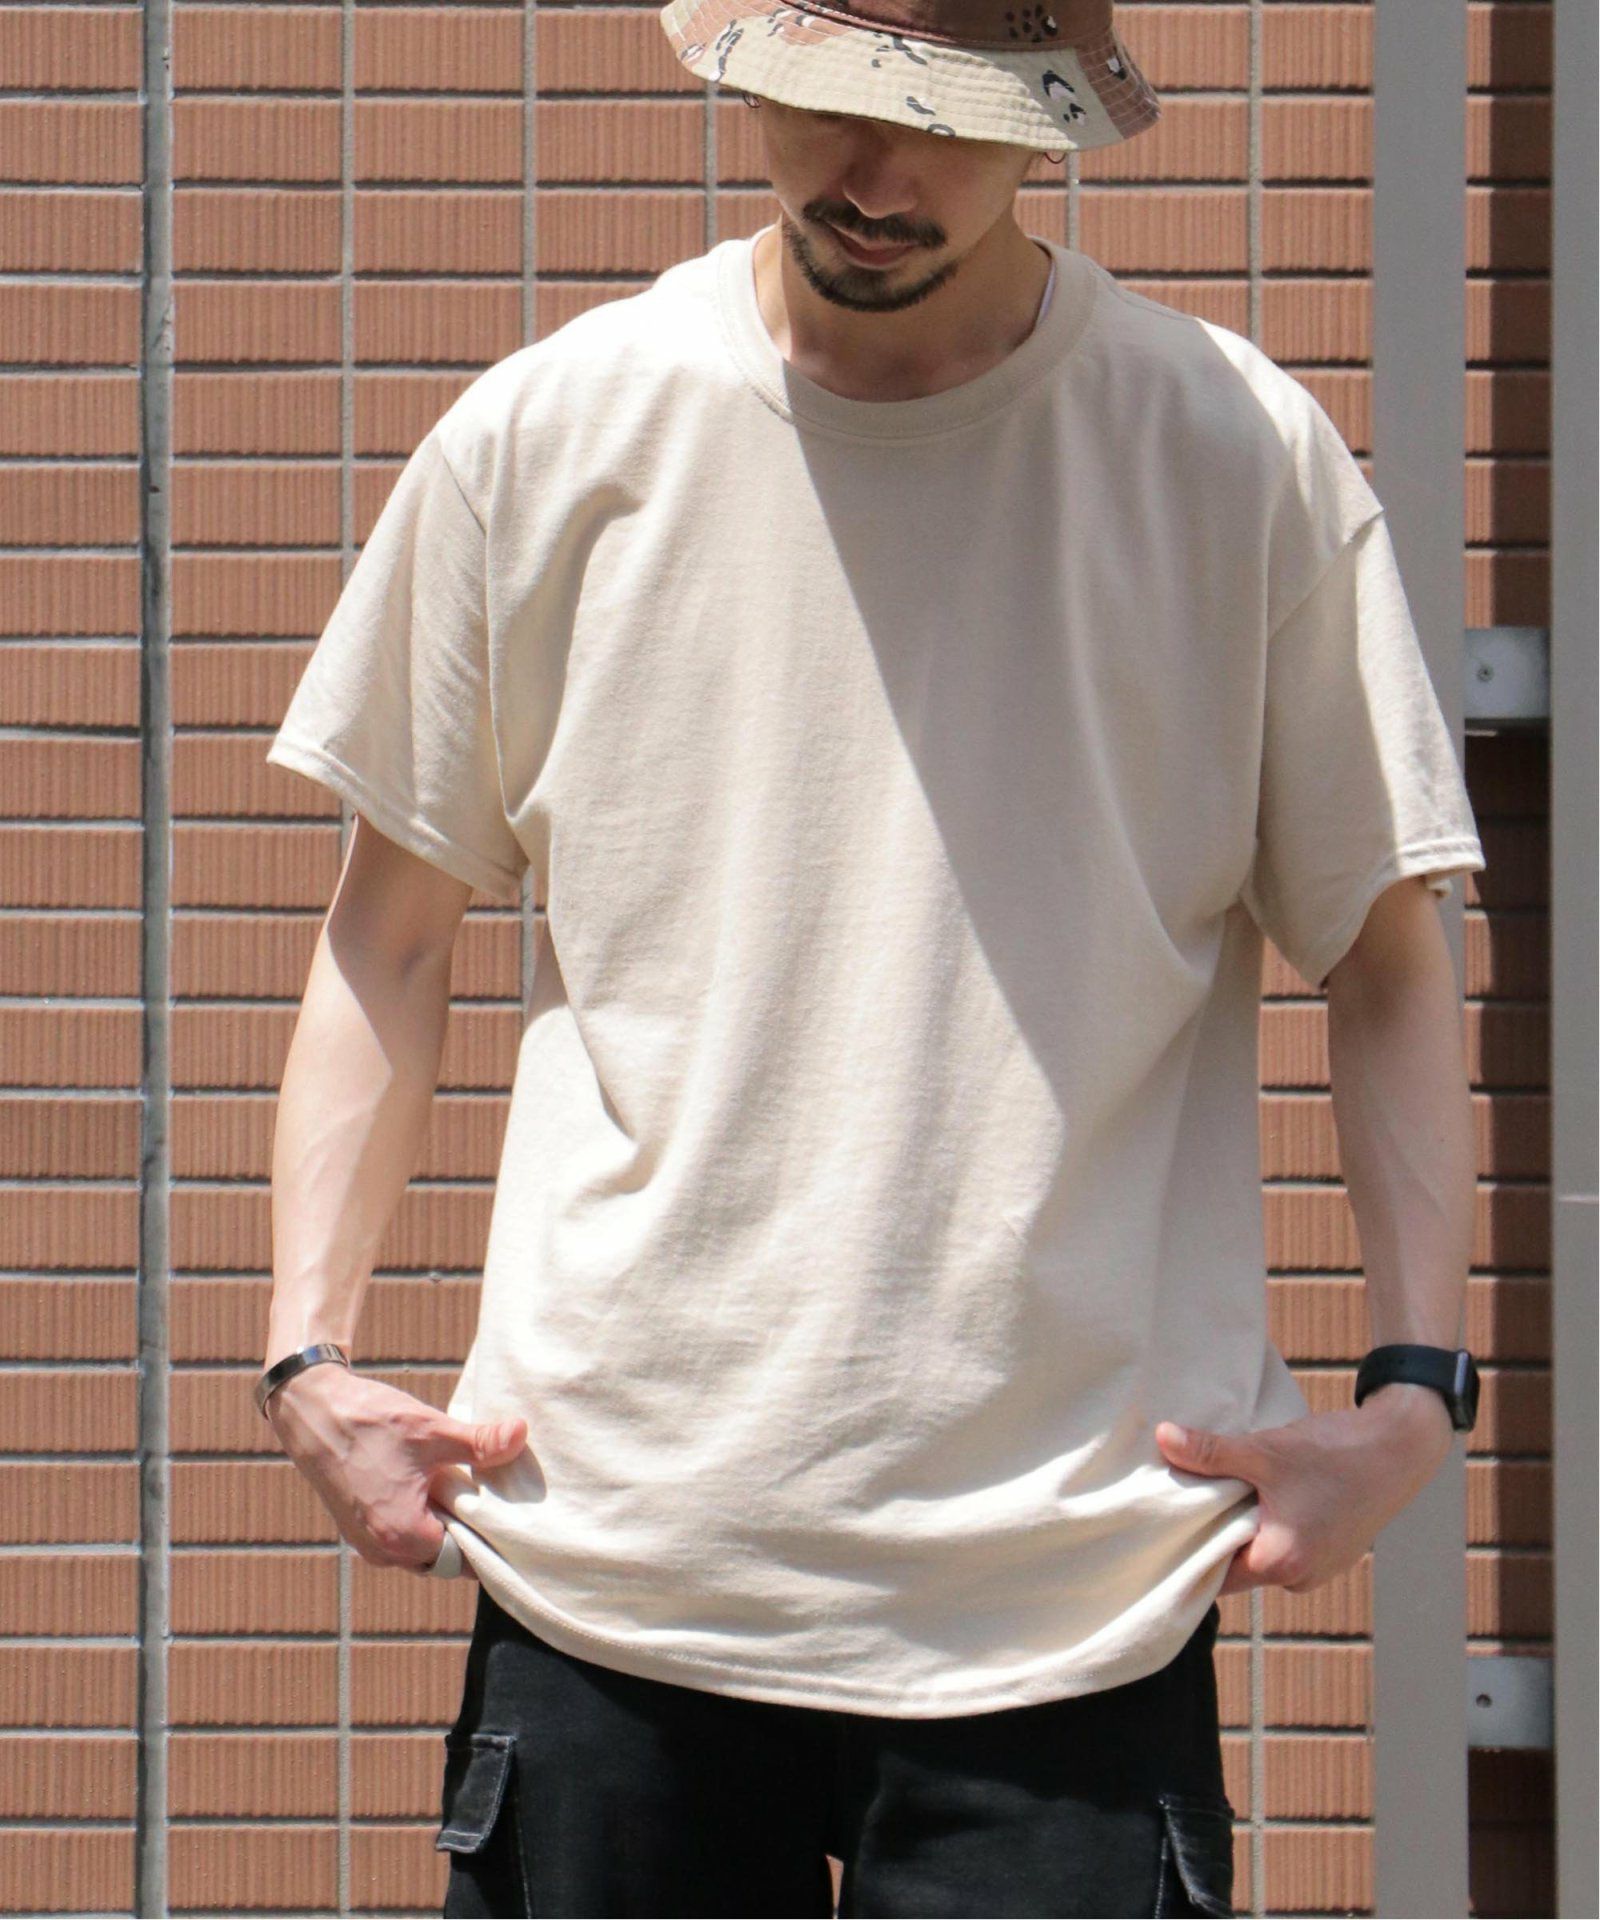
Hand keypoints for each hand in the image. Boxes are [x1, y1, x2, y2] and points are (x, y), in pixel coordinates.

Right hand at [265, 1362, 526, 1570]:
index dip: (491, 1540)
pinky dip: (424, 1516)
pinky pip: (404, 1534)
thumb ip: (481, 1442)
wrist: (312, 1410)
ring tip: (468, 1487)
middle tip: (496, 1497)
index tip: (513, 1517)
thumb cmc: (369, 1422)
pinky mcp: (360, 1526)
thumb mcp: (433, 1431)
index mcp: (403, 1537)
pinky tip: (438, 1483)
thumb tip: (522, 1434)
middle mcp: (383, 1551)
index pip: (465, 1560)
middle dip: (471, 1531)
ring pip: (424, 1546)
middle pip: (446, 1558)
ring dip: (446, 1522)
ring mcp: (368, 1542)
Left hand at [1155, 1387, 1455, 1596]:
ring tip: (1231, 1488)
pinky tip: (1267, 1491)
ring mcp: (1321, 1567)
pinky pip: (1287, 1544)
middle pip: (1237, 1564)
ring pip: (1263, 1552)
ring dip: (1246, 1524)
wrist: (1401, 1447)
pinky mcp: (1333, 1550)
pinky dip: (1272, 1522)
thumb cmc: (1335, 1453)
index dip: (1188, 1547)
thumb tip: (1163, 1438)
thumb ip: (1210, 1452)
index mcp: (1280, 1564)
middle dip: (1216, 1531)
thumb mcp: (1264, 1450)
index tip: (1167, 1521)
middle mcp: (1300, 1578)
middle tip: (1193, 1495)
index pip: (1214, 1573)